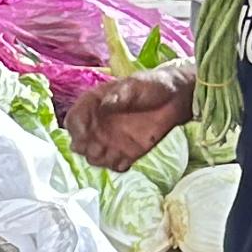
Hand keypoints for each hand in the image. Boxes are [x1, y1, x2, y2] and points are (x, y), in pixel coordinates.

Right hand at [68, 68, 195, 171]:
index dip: (75, 128)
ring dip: (98, 159)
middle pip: (78, 142)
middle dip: (84, 148)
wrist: (177, 98)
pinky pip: (114, 165)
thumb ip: (119, 95)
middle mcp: (98, 125)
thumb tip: (104, 105)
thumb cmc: (154, 85)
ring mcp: (111, 141)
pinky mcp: (127, 153)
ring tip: (112, 154)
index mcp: (94, 105)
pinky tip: (126, 160)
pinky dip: (116, 166)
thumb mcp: (136, 85)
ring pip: (93, 157)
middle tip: (97, 148)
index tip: (84, 134)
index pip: (74, 119)